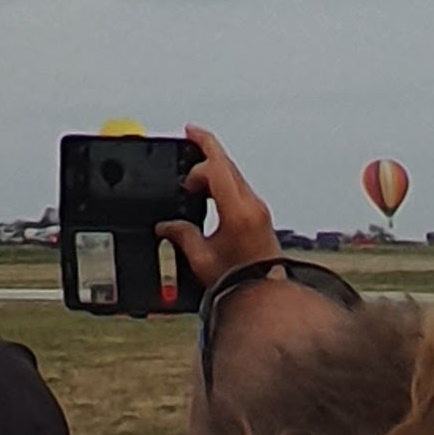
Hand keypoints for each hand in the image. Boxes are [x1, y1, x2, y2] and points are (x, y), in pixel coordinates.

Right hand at [154, 123, 280, 303]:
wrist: (267, 297)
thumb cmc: (240, 283)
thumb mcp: (202, 260)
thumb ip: (182, 236)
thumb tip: (166, 226)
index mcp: (237, 211)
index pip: (218, 165)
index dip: (199, 153)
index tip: (185, 148)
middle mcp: (251, 205)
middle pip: (228, 163)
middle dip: (206, 148)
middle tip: (188, 136)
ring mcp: (258, 210)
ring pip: (234, 174)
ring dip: (214, 168)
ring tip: (193, 172)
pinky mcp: (261, 216)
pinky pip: (239, 187)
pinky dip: (222, 181)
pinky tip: (209, 192)